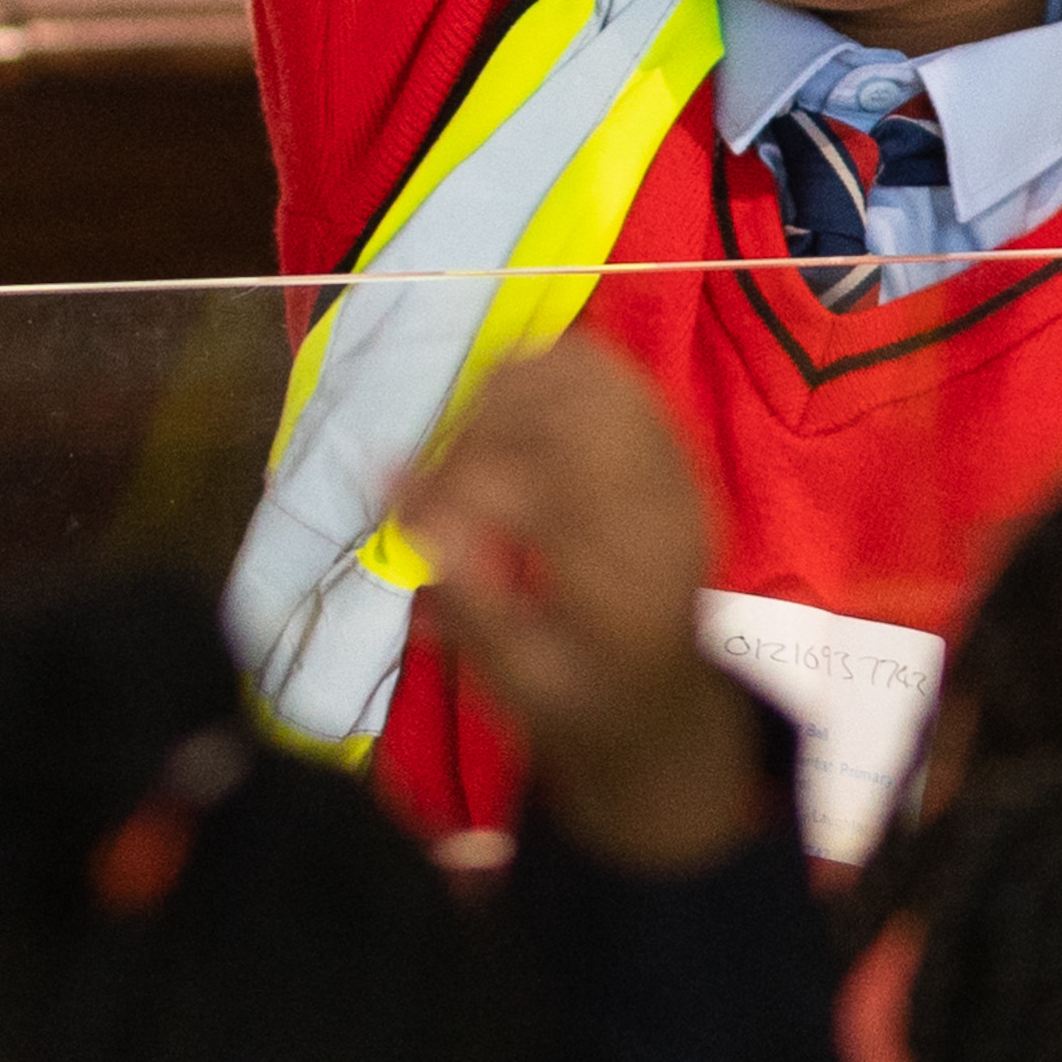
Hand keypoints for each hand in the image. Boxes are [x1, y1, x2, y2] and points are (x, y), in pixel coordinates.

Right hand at [397, 342, 769, 874]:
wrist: (662, 694)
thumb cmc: (576, 691)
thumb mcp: (513, 671)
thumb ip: (454, 583)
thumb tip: (389, 483)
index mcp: (623, 580)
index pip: (531, 493)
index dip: (450, 487)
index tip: (405, 514)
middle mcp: (657, 511)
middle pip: (558, 423)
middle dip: (475, 435)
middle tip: (435, 475)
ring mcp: (671, 471)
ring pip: (586, 383)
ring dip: (509, 393)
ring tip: (466, 437)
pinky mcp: (670, 448)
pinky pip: (612, 375)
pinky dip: (549, 367)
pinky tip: (506, 397)